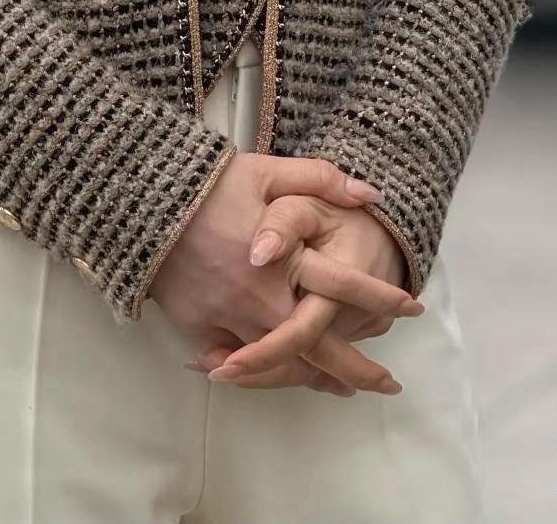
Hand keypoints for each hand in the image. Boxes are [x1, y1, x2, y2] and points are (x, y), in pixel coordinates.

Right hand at [150, 152, 420, 395]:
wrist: (143, 203)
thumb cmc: (210, 185)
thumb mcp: (269, 171)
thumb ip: (321, 180)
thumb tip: (371, 194)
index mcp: (286, 262)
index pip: (347, 288)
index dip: (383, 300)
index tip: (412, 309)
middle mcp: (263, 301)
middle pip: (321, 350)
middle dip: (359, 370)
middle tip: (388, 384)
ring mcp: (230, 320)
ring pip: (282, 364)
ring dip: (316, 377)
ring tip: (342, 386)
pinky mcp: (199, 330)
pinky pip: (235, 361)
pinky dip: (259, 371)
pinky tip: (278, 376)